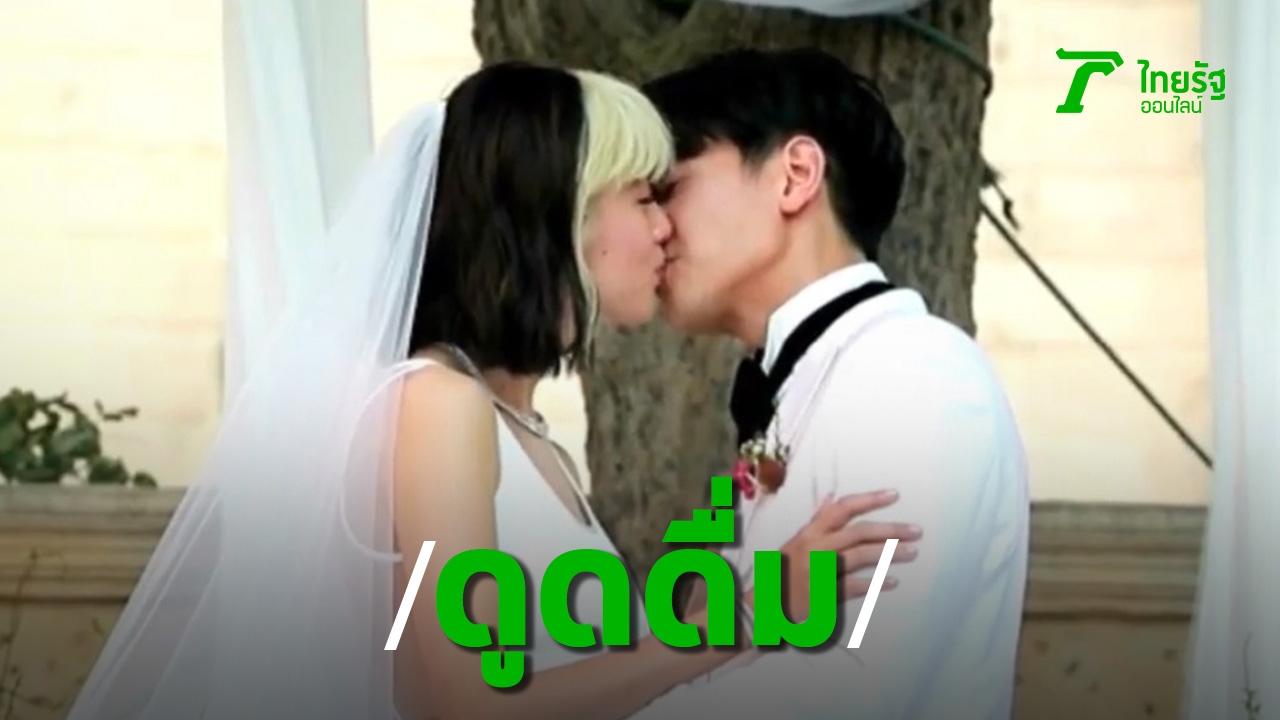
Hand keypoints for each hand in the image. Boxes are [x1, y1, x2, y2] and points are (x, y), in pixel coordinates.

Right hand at [778, 489, 920, 619]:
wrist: (763, 605)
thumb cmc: (782, 572)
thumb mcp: (796, 541)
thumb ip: (817, 520)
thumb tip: (830, 497)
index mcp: (809, 532)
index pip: (842, 508)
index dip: (869, 499)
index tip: (893, 495)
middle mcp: (814, 547)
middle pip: (858, 533)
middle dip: (890, 530)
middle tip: (915, 531)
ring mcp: (818, 570)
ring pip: (858, 557)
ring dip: (888, 554)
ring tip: (911, 552)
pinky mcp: (821, 594)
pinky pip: (852, 586)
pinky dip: (873, 584)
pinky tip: (892, 582)